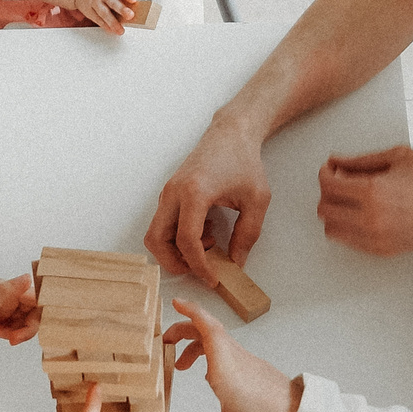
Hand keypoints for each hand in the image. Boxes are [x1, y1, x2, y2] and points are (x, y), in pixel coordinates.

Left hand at [0, 275, 39, 354]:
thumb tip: (29, 276)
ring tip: (0, 336)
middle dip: (26, 327)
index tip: (22, 332)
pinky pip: (12, 324)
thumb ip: (9, 291)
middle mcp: (2, 294)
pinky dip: (9, 332)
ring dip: (17, 331)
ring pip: (22, 319)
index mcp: (4, 288)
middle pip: (30, 311)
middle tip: (13, 340)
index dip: (34, 317)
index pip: (34, 300)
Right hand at [69, 0, 137, 35]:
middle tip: (130, 16)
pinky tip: (111, 31)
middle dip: (121, 9)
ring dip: (113, 23)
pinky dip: (105, 26)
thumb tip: (135, 8)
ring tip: (121, 31)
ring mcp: (94, 2)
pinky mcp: (88, 11)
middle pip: (112, 2)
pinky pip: (97, 19)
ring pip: (104, 13)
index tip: (134, 0)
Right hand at [146, 118, 270, 280]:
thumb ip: (247, 235)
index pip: (186, 240)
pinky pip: (163, 224)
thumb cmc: (244, 161)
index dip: (198, 265)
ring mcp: (168, 193)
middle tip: (199, 270)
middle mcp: (174, 193)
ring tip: (207, 245)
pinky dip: (178, 237)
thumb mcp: (256, 201)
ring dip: (176, 250)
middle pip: (157, 240)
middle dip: (174, 262)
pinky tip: (205, 231)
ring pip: (156, 234)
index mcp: (194, 193)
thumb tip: (236, 263)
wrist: (231, 134)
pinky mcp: (169, 194)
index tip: (212, 277)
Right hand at [159, 298, 299, 411]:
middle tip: (164, 342)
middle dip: (184, 330)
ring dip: (195, 345)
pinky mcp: (253, 367)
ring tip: (179, 366)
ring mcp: (246, 361)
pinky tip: (205, 376)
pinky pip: (227, 351)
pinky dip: (209, 354)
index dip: (192, 312)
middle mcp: (236, 358)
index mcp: (227, 368)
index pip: (208, 328)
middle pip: (208, 330)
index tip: (176, 303)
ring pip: (217, 341)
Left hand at [315, 145, 412, 256]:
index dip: (325, 173)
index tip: (331, 168)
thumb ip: (361, 160)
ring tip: (351, 199)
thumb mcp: (398, 157)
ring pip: (331, 229)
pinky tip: (362, 213)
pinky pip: (348, 241)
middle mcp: (370, 217)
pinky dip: (347, 227)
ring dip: (335, 212)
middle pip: (325, 208)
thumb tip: (336, 161)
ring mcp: (375, 237)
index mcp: (373, 190)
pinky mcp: (382, 250)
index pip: (328, 184)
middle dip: (328, 192)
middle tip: (341, 182)